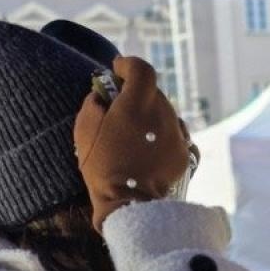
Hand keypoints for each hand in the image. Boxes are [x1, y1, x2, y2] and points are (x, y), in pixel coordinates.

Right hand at [74, 55, 191, 229]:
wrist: (130, 205)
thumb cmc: (102, 166)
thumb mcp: (85, 129)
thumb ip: (94, 102)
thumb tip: (103, 94)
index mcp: (138, 103)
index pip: (141, 69)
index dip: (128, 65)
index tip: (117, 70)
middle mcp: (164, 113)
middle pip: (153, 93)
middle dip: (137, 95)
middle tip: (120, 108)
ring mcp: (178, 135)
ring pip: (166, 114)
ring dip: (152, 117)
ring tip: (135, 133)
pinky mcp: (184, 154)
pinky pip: (174, 136)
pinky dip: (162, 137)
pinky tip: (149, 150)